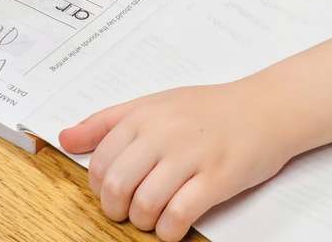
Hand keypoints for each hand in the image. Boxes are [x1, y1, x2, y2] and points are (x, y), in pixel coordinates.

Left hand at [59, 79, 290, 241]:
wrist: (266, 107)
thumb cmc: (210, 108)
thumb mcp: (156, 103)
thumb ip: (109, 121)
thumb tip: (65, 138)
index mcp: (145, 115)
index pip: (99, 162)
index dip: (101, 188)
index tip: (115, 191)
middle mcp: (164, 133)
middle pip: (117, 187)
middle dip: (118, 210)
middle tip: (132, 209)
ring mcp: (191, 156)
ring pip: (144, 206)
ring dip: (144, 223)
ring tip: (156, 216)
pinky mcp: (216, 178)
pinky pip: (177, 217)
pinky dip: (169, 231)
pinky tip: (175, 223)